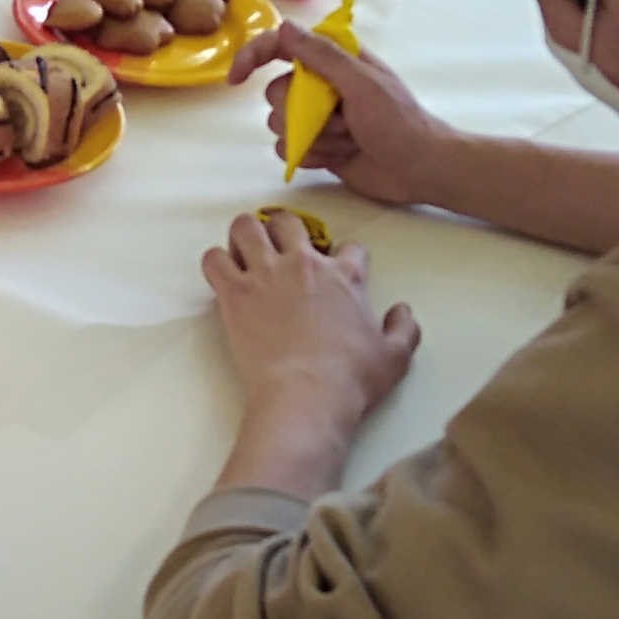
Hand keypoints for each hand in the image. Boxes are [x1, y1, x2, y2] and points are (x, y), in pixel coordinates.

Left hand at [200, 210, 421, 455]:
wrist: (306, 396)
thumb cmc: (351, 378)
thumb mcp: (395, 357)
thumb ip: (404, 328)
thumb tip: (403, 311)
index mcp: (344, 276)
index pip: (350, 247)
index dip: (346, 258)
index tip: (339, 272)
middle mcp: (303, 265)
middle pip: (289, 222)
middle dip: (285, 231)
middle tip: (281, 254)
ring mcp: (266, 275)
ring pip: (245, 227)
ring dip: (245, 236)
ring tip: (246, 255)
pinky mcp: (235, 294)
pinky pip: (214, 259)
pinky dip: (216, 262)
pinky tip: (224, 277)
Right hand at [229, 24, 462, 209]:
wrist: (420, 170)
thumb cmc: (398, 121)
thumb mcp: (361, 83)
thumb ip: (322, 56)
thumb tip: (285, 26)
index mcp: (335, 60)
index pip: (282, 46)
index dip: (254, 56)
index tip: (236, 77)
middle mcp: (321, 86)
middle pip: (275, 92)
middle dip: (302, 112)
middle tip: (341, 118)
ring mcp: (318, 118)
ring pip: (278, 125)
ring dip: (314, 136)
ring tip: (348, 139)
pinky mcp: (317, 147)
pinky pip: (288, 150)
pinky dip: (311, 156)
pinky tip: (339, 157)